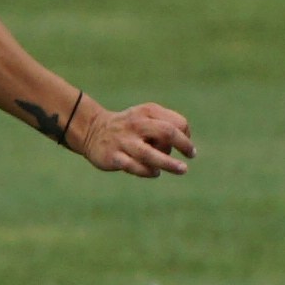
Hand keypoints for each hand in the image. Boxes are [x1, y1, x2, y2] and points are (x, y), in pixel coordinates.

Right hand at [66, 96, 194, 177]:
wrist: (93, 130)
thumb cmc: (129, 127)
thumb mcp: (147, 117)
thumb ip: (166, 126)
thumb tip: (185, 145)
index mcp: (147, 112)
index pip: (176, 123)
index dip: (186, 136)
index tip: (187, 147)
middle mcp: (136, 124)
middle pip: (166, 132)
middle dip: (183, 144)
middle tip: (191, 155)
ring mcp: (124, 141)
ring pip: (150, 154)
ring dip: (169, 163)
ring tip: (183, 169)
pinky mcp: (113, 157)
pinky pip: (134, 167)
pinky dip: (148, 171)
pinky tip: (155, 172)